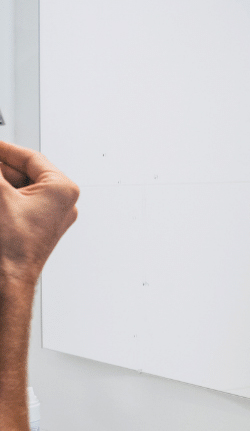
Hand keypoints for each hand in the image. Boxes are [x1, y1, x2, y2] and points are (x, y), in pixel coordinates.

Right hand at [0, 141, 78, 284]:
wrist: (7, 280)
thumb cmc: (11, 246)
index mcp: (62, 189)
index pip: (29, 156)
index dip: (3, 150)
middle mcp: (62, 202)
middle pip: (22, 172)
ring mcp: (50, 216)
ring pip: (17, 188)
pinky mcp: (36, 227)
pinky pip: (17, 203)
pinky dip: (2, 198)